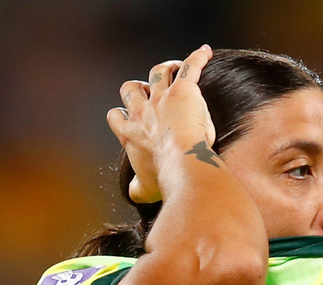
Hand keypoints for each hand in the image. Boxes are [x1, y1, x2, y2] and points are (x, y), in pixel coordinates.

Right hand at [107, 45, 215, 203]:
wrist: (183, 165)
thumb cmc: (166, 179)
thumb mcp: (146, 189)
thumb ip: (137, 188)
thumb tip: (133, 194)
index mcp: (131, 134)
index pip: (116, 116)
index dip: (122, 115)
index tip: (130, 118)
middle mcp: (142, 112)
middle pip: (130, 89)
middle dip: (138, 88)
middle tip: (150, 92)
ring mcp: (162, 98)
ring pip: (157, 72)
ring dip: (165, 69)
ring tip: (174, 69)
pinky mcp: (183, 90)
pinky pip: (190, 67)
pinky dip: (198, 57)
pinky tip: (206, 51)